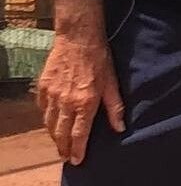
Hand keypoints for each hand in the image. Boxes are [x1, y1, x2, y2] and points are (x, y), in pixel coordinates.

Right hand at [35, 34, 123, 164]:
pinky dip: (47, 119)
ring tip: (59, 143)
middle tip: (66, 156)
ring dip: (54, 136)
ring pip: (50, 123)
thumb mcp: (112, 82)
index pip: (79, 134)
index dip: (78, 149)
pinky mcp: (43, 88)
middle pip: (61, 133)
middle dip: (63, 147)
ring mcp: (52, 95)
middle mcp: (66, 102)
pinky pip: (43, 110)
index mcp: (85, 102)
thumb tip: (120, 127)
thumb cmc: (99, 59)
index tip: (77, 160)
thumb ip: (115, 107)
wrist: (78, 38)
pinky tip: (52, 121)